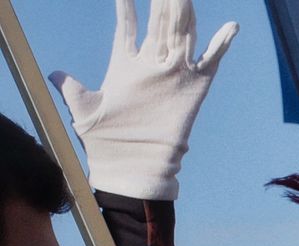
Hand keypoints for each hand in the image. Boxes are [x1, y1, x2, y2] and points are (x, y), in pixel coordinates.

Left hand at [49, 0, 238, 199]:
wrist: (133, 165)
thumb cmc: (105, 142)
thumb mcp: (83, 108)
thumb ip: (72, 87)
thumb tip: (55, 74)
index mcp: (125, 65)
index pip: (127, 26)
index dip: (126, 7)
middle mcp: (152, 66)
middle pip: (160, 22)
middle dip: (164, 0)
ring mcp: (175, 74)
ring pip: (181, 33)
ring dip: (183, 11)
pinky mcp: (195, 88)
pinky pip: (211, 61)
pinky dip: (222, 44)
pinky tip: (231, 26)